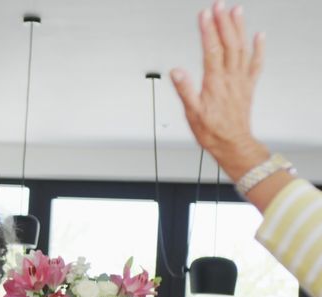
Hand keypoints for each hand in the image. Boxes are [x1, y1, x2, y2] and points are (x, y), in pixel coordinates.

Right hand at [170, 3, 267, 178]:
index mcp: (215, 83)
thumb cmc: (212, 131)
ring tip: (235, 11)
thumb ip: (185, 90)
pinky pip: (256, 63)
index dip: (208, 31)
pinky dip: (259, 48)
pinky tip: (258, 36)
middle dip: (223, 22)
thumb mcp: (192, 113)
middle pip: (228, 44)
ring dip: (239, 28)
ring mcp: (241, 80)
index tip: (204, 15)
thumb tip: (177, 71)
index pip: (211, 50)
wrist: (233, 144)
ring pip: (241, 49)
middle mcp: (231, 78)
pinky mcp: (248, 85)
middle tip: (218, 6)